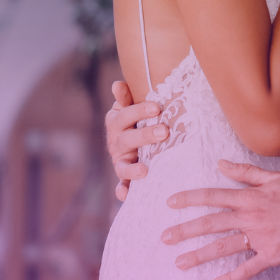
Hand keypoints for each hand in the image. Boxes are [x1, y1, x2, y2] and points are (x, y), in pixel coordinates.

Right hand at [105, 80, 179, 200]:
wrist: (135, 141)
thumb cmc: (137, 119)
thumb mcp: (131, 107)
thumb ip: (127, 97)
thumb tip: (118, 84)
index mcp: (116, 121)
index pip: (124, 115)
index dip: (138, 111)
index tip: (156, 107)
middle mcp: (115, 141)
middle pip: (127, 139)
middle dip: (145, 136)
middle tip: (164, 131)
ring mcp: (119, 160)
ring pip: (123, 165)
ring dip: (132, 169)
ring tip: (144, 170)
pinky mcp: (124, 176)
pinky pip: (122, 185)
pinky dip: (122, 191)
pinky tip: (126, 195)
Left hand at [161, 161, 279, 279]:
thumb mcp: (273, 177)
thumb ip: (245, 172)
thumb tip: (221, 164)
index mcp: (249, 197)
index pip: (212, 196)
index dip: (190, 199)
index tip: (171, 202)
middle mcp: (250, 217)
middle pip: (211, 223)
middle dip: (185, 230)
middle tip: (165, 238)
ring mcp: (260, 237)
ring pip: (224, 247)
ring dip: (200, 255)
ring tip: (181, 262)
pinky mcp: (272, 255)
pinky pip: (248, 269)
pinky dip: (232, 278)